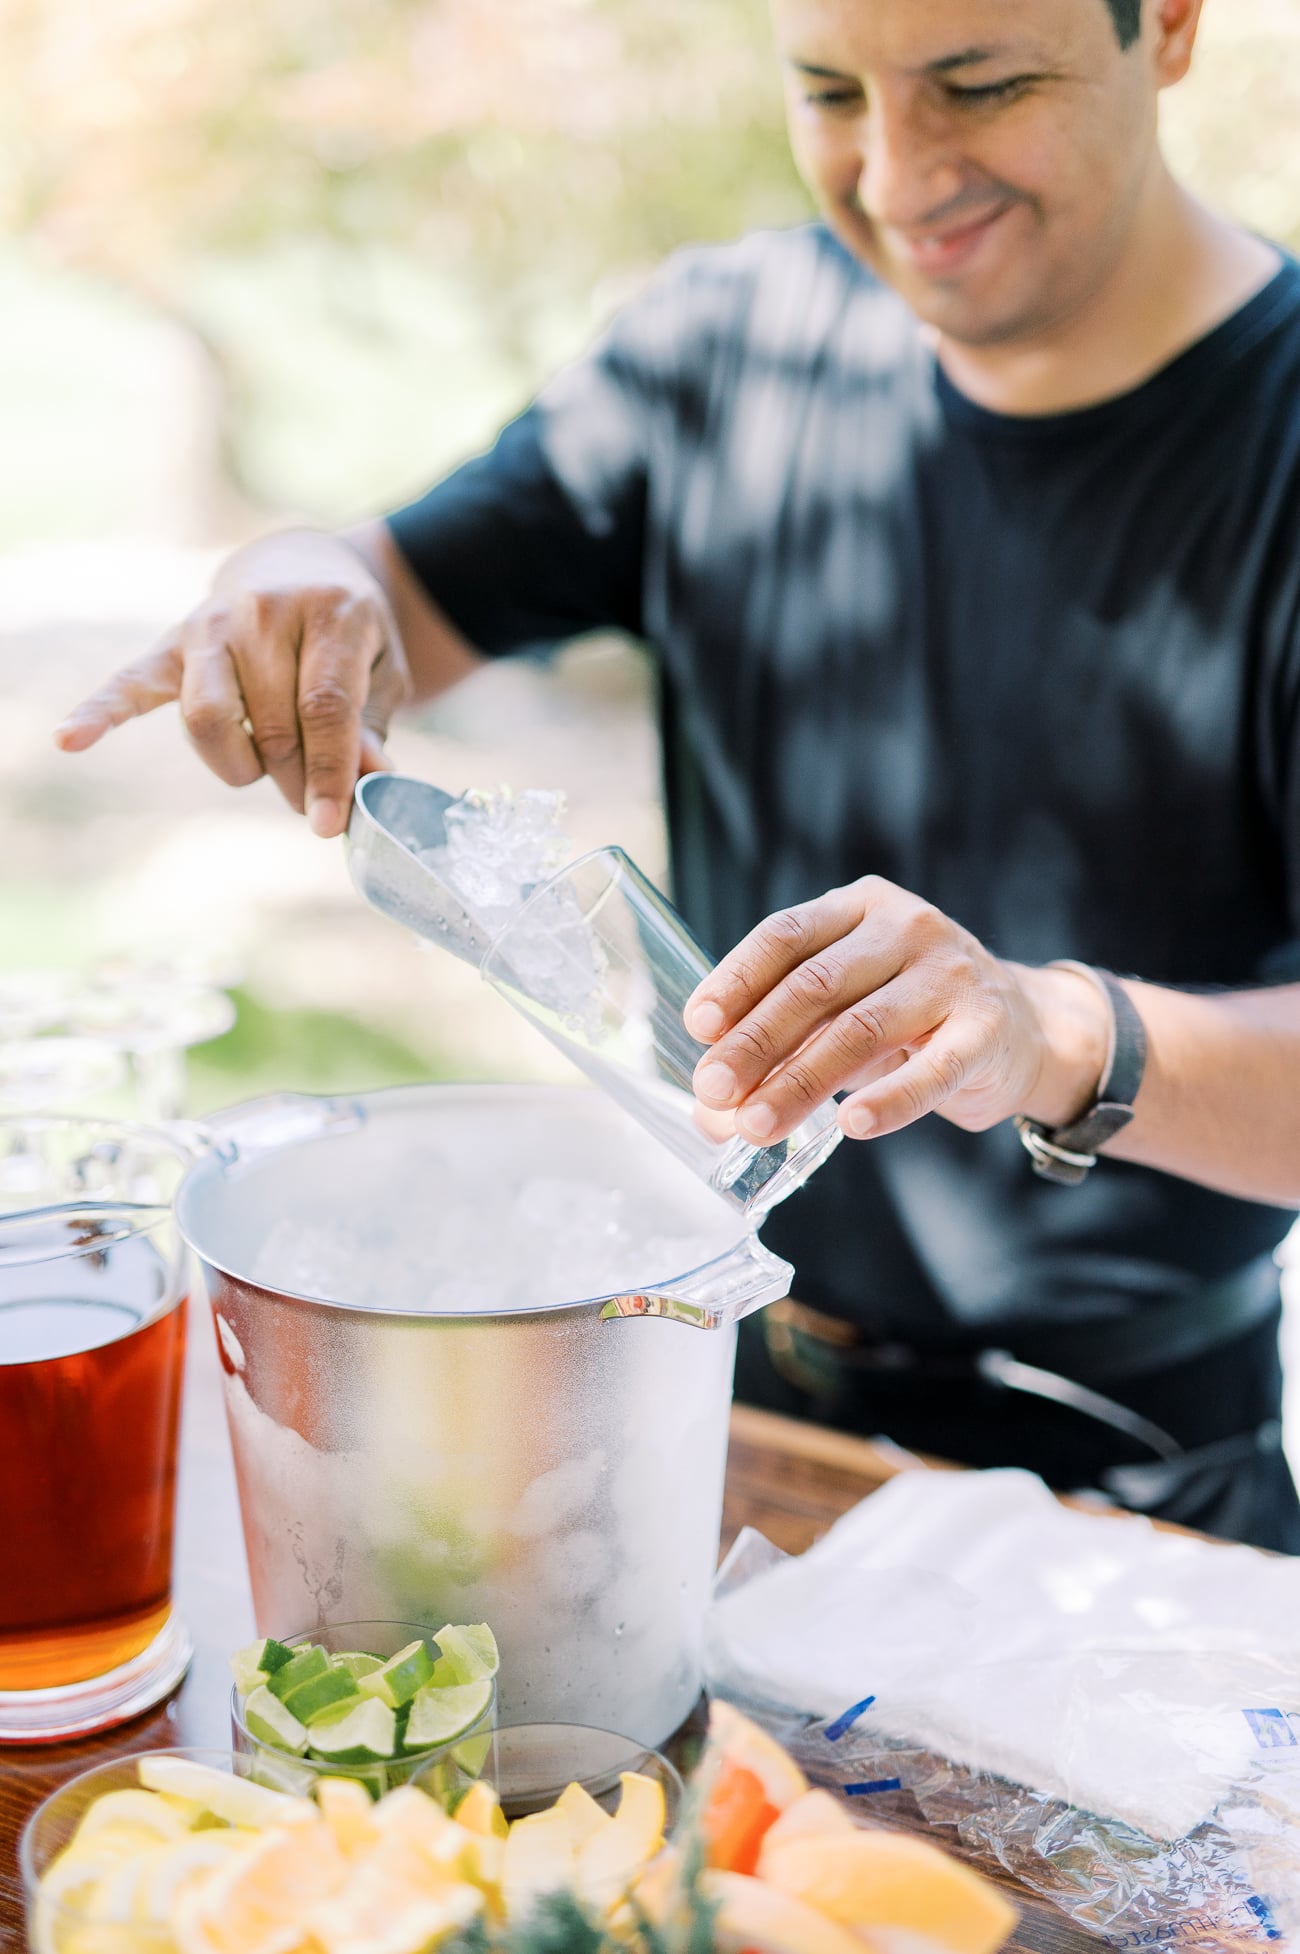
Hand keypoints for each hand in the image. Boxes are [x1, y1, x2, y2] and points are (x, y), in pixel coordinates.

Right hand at [53, 530, 411, 836]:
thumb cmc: (349, 634)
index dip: (328, 772)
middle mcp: (264, 613)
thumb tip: (371, 786)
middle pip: (271, 725)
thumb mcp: (382, 671)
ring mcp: (210, 626)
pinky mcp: (171, 643)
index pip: (324, 707)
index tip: (332, 824)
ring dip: (239, 765)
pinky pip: (129, 682)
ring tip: (264, 769)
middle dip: (294, 779)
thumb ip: (373, 727)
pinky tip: (70, 739)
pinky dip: (99, 712)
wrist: (300, 567)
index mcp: (330, 613)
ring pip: (208, 719)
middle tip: (310, 797)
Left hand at [683, 876, 1109, 1145]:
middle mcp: (906, 927)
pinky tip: (851, 1126)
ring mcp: (952, 973)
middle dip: (755, 1044)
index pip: (784, 936)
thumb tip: (709, 1115)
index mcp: (858, 908)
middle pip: (815, 986)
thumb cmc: (910, 1018)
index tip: (698, 1029)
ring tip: (758, 1126)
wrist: (1021, 1029)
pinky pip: (931, 1069)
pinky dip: (889, 1101)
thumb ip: (779, 1051)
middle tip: (714, 1093)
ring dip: (801, 1082)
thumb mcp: (842, 1014)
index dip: (735, 980)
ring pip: (862, 1029)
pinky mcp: (987, 1027)